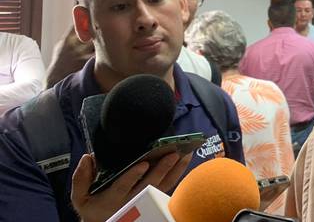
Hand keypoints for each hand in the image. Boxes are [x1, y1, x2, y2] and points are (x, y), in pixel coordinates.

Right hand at [71, 152, 190, 221]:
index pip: (123, 187)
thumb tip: (88, 157)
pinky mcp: (155, 200)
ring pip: (162, 187)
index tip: (143, 163)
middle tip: (172, 154)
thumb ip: (81, 178)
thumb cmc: (93, 207)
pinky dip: (177, 174)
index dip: (133, 176)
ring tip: (185, 153)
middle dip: (161, 170)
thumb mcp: (80, 197)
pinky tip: (184, 161)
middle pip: (149, 186)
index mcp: (111, 199)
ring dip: (175, 170)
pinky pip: (168, 188)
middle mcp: (131, 201)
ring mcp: (145, 202)